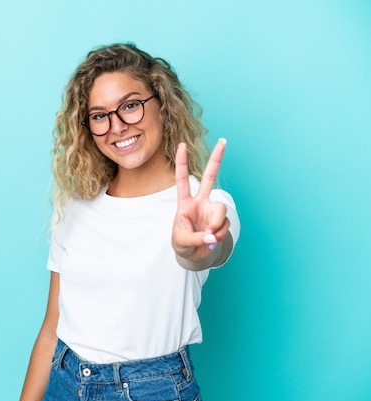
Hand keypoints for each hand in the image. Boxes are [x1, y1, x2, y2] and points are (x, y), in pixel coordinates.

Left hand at [172, 138, 229, 267]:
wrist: (195, 255)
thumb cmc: (183, 244)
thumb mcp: (182, 242)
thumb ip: (197, 238)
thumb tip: (213, 235)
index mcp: (185, 203)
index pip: (182, 180)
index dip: (182, 164)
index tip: (181, 146)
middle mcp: (201, 202)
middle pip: (209, 177)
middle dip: (216, 159)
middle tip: (223, 140)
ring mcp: (212, 210)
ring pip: (221, 211)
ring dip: (216, 227)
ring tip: (208, 237)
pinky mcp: (222, 221)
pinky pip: (224, 226)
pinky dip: (218, 235)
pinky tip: (212, 240)